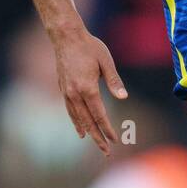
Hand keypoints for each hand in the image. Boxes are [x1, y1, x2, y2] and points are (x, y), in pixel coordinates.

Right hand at [51, 27, 126, 153]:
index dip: (107, 129)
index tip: (115, 139)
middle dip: (98, 137)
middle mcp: (75, 93)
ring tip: (94, 143)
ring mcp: (67, 92)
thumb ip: (114, 81)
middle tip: (106, 151)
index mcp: (88, 88)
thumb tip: (123, 97)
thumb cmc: (89, 46)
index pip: (99, 115)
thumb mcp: (106, 61)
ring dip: (87, 132)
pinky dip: (75, 121)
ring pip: (77, 118)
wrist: (66, 36)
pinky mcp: (63, 89)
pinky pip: (70, 110)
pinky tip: (80, 129)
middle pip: (88, 122)